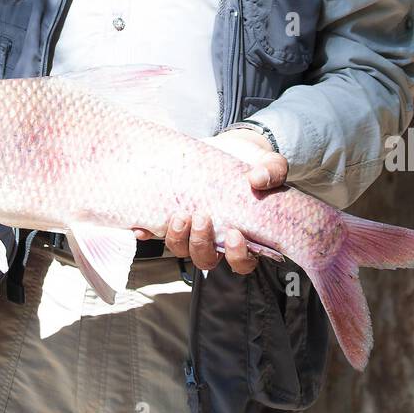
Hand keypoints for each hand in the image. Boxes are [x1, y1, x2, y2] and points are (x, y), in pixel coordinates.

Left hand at [137, 128, 288, 274]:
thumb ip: (271, 171)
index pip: (242, 262)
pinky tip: (142, 228)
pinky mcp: (174, 215)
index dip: (238, 256)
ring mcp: (193, 229)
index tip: (235, 235)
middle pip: (206, 259)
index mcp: (243, 236)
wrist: (232, 150)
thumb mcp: (269, 165)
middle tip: (202, 218)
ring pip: (182, 249)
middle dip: (201, 244)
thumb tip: (258, 179)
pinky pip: (156, 233)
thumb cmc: (253, 166)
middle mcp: (216, 239)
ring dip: (178, 238)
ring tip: (180, 215)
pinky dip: (148, 233)